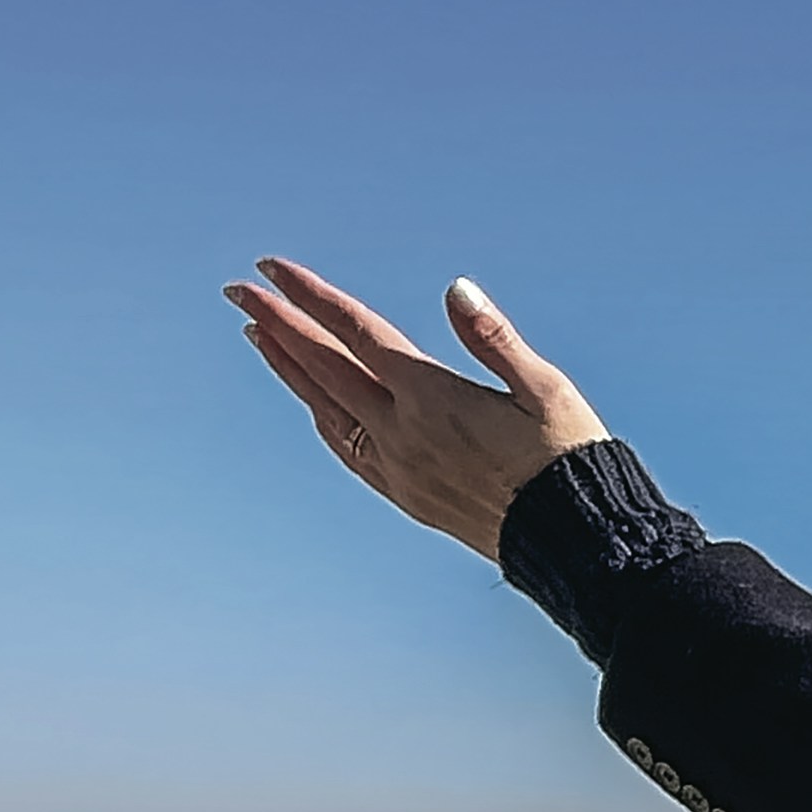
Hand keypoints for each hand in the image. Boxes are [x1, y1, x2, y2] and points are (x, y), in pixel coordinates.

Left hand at [225, 259, 609, 558]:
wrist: (573, 541)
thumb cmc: (569, 459)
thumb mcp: (545, 389)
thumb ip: (493, 338)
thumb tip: (455, 289)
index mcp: (433, 397)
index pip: (356, 333)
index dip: (311, 297)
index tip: (271, 270)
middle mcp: (403, 432)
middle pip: (324, 367)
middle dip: (278, 324)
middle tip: (239, 291)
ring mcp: (398, 466)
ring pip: (325, 408)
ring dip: (288, 368)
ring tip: (259, 335)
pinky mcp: (405, 494)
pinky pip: (346, 448)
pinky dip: (319, 415)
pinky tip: (310, 402)